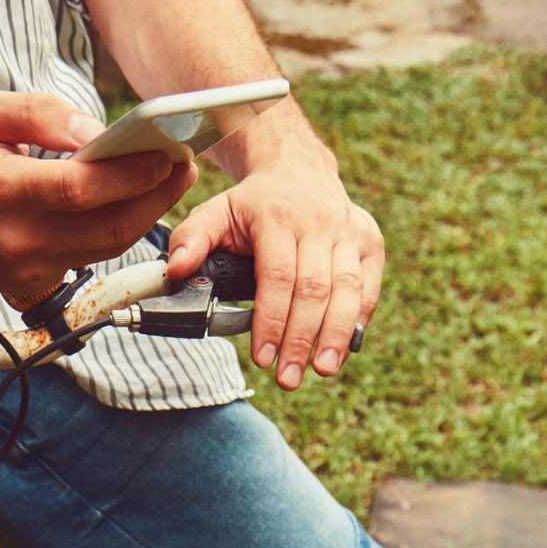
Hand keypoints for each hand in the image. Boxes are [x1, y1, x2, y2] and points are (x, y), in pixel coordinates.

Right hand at [0, 91, 195, 292]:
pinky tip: (132, 204)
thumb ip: (38, 114)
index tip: (165, 152)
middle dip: (156, 198)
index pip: (81, 189)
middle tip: (183, 166)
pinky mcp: (32, 282)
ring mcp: (25, 268)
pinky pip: (88, 257)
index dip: (131, 174)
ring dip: (146, 217)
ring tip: (168, 181)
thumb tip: (93, 129)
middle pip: (107, 229)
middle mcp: (14, 239)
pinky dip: (116, 230)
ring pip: (105, 249)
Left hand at [164, 123, 383, 389]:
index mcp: (278, 217)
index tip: (261, 357)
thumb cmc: (252, 203)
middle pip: (314, 290)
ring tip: (321, 370)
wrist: (298, 169)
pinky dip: (359, 320)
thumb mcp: (215, 211)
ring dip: (335, 335)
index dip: (271, 320)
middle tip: (287, 378)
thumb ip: (191, 240)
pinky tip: (344, 349)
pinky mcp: (370, 241)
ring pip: (348, 290)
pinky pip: (369, 286)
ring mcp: (349, 232)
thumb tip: (176, 271)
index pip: (277, 276)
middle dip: (301, 339)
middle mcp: (319, 223)